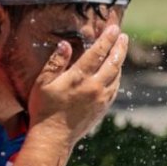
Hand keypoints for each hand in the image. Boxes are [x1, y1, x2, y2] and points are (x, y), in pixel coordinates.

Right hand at [28, 25, 127, 144]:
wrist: (54, 137)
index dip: (107, 38)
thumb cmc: (44, 108)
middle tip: (123, 36)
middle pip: (113, 62)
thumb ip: (56, 62)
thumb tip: (66, 44)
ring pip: (117, 75)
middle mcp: (94, 87)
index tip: (114, 28)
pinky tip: (116, 72)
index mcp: (79, 78)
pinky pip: (115, 88)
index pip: (98, 52)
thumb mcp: (43, 83)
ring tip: (120, 50)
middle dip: (120, 47)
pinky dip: (117, 77)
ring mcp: (101, 99)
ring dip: (120, 61)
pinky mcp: (103, 108)